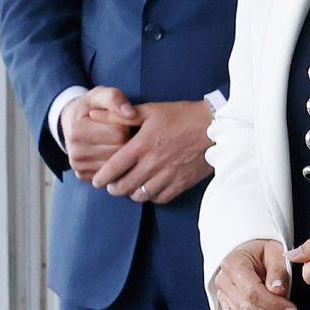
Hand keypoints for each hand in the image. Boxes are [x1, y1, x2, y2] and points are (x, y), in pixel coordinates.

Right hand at [63, 86, 138, 180]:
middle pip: (118, 150)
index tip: (121, 120)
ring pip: (116, 164)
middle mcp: (75, 151)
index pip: (118, 132)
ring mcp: (78, 166)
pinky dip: (114, 164)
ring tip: (115, 140)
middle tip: (121, 131)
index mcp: (78, 130)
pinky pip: (110, 174)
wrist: (71, 121)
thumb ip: (114, 98)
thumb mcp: (99, 95)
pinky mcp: (82, 174)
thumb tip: (131, 113)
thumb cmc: (89, 107)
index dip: (125, 125)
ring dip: (121, 152)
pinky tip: (110, 152)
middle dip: (125, 140)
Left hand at [92, 99, 215, 203]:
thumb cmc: (181, 115)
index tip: (97, 180)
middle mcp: (152, 164)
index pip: (113, 168)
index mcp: (142, 146)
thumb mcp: (151, 110)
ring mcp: (167, 175)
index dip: (101, 178)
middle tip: (112, 185)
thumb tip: (94, 115)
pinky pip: (159, 199)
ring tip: (131, 187)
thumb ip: (121, 116)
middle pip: (123, 187)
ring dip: (132, 193)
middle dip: (114, 188)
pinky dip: (152, 196)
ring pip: (140, 196)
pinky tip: (151, 188)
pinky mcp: (181, 183)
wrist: (215, 126)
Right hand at [212, 240, 298, 309]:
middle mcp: (224, 283)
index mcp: (233, 265)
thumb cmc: (263, 252)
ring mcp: (223, 299)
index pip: (252, 293)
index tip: (293, 309)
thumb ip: (277, 270)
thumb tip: (278, 290)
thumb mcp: (275, 252)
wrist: (250, 254)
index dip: (274, 305)